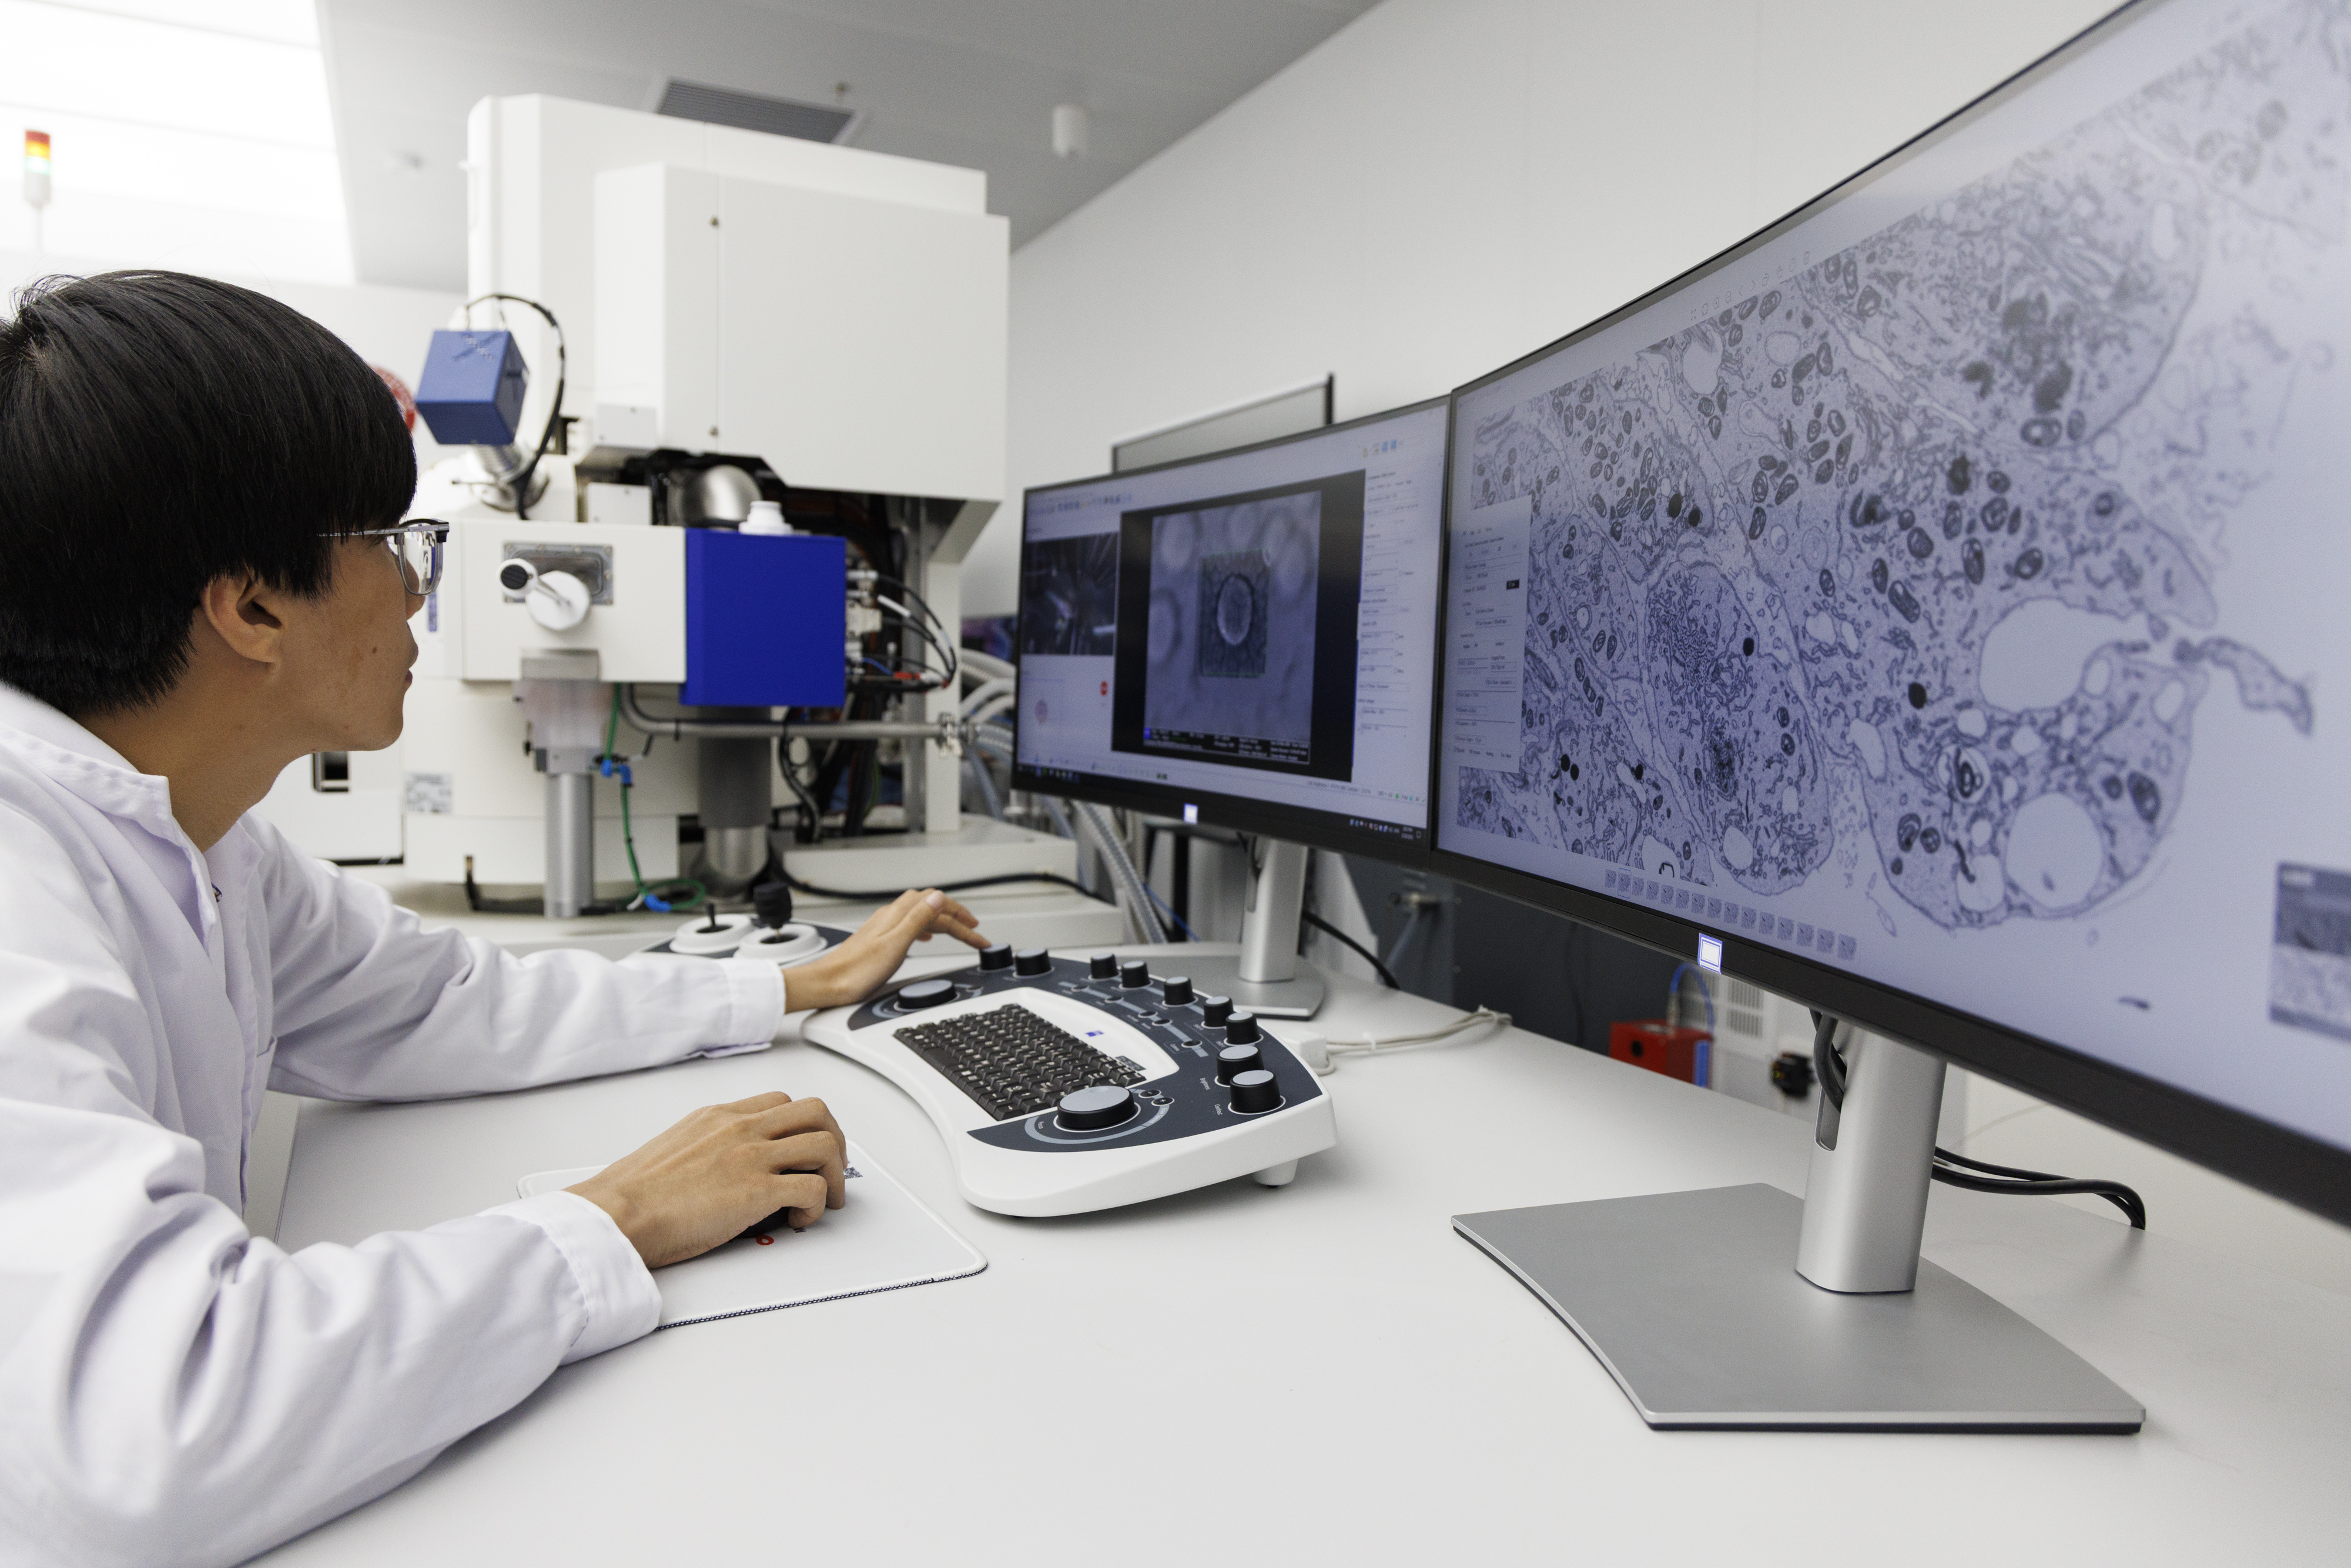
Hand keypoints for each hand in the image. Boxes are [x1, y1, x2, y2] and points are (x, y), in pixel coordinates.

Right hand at [567, 1092, 846, 1267]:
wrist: (617, 1214)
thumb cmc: (634, 1193)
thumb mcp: (674, 1148)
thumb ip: (707, 1147)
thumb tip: (725, 1166)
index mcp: (718, 1116)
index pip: (780, 1102)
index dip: (802, 1125)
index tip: (804, 1148)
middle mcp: (741, 1129)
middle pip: (815, 1112)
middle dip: (833, 1140)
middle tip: (830, 1169)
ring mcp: (751, 1156)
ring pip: (824, 1144)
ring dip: (834, 1175)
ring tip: (825, 1200)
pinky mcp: (757, 1191)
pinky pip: (814, 1188)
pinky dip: (818, 1206)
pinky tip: (800, 1220)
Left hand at [783, 888, 986, 1010]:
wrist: (827, 984)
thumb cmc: (856, 971)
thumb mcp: (895, 945)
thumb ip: (918, 919)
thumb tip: (938, 897)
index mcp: (897, 915)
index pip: (939, 910)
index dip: (962, 921)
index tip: (979, 935)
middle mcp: (890, 916)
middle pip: (930, 906)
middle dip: (956, 915)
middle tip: (974, 928)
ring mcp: (884, 926)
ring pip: (920, 914)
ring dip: (942, 919)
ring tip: (956, 929)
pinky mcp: (879, 938)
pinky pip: (909, 924)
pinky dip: (925, 926)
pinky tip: (924, 936)